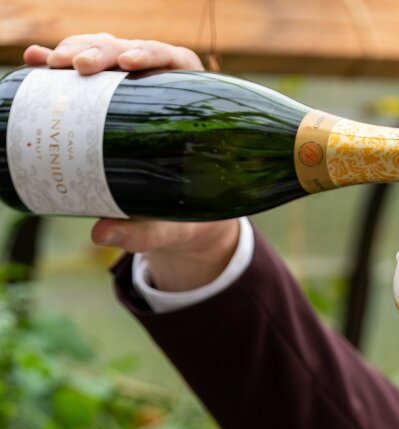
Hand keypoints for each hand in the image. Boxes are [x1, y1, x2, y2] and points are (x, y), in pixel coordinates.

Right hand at [22, 34, 240, 289]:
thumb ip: (143, 233)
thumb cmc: (185, 221)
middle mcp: (162, 85)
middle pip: (129, 53)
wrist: (181, 222)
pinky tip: (37, 61)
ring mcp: (133, 88)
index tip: (127, 64)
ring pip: (102, 55)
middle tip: (75, 66)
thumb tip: (100, 236)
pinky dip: (58, 65)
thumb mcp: (171, 227)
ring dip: (74, 51)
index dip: (148, 54)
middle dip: (100, 51)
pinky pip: (84, 74)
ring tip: (50, 64)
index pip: (171, 63)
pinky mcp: (110, 97)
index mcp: (191, 101)